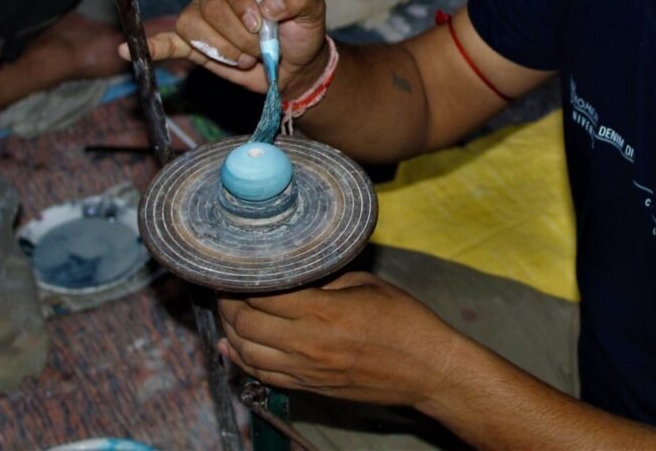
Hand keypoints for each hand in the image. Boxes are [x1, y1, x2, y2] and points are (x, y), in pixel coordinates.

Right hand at [120, 0, 329, 96]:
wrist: (294, 67)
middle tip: (262, 47)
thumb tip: (271, 4)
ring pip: (193, 29)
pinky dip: (151, 46)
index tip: (258, 21)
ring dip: (224, 50)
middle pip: (209, 7)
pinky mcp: (194, 45)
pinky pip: (167, 42)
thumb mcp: (313, 10)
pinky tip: (128, 50)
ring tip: (248, 56)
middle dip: (239, 36)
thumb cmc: (302, 32)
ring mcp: (202, 17)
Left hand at [217, 272, 465, 407]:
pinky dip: (243, 360)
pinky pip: (263, 376)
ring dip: (231, 332)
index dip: (241, 280)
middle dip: (228, 304)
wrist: (428, 369)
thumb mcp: (367, 284)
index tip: (237, 267)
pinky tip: (235, 346)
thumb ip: (326, 278)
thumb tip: (295, 270)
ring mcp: (306, 371)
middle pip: (244, 325)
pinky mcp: (310, 388)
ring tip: (229, 312)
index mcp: (322, 312)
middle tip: (227, 286)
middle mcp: (307, 344)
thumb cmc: (405, 322)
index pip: (261, 295)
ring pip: (246, 354)